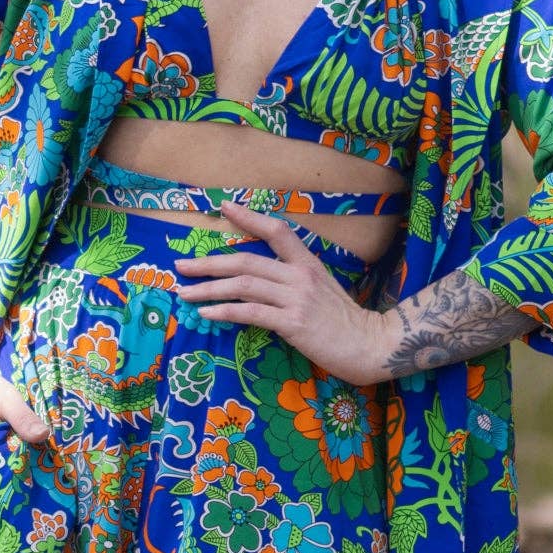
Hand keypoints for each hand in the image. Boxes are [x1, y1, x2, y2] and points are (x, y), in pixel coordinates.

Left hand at [172, 204, 399, 385]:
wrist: (371, 344)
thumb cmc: (344, 322)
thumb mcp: (321, 290)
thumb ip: (293, 282)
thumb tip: (259, 282)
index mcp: (307, 263)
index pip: (276, 230)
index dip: (249, 217)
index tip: (224, 208)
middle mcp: (300, 276)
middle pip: (245, 261)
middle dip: (208, 263)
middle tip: (181, 266)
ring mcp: (296, 298)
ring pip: (242, 286)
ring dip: (208, 288)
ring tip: (185, 292)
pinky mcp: (293, 323)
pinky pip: (250, 313)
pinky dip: (224, 311)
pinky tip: (206, 313)